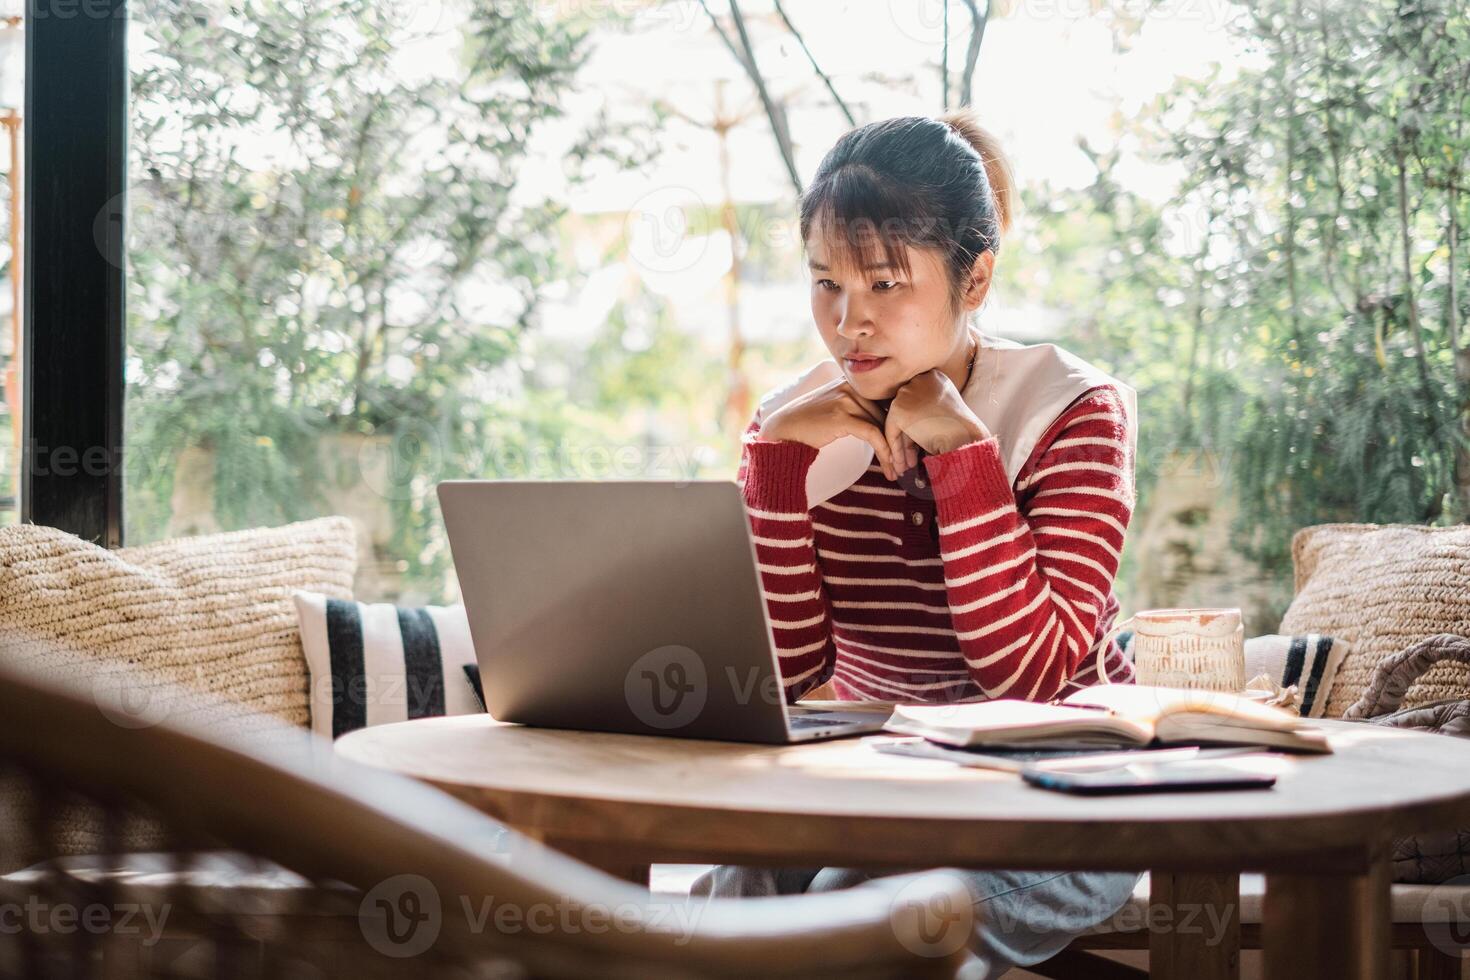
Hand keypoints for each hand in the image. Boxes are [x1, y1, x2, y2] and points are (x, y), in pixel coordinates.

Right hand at [758, 377, 900, 480]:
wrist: (782, 430)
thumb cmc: (807, 424)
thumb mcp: (836, 410)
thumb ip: (857, 411)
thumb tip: (881, 425)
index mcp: (853, 384)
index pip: (886, 403)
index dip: (899, 426)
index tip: (906, 447)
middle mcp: (852, 387)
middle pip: (887, 415)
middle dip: (900, 442)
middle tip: (906, 464)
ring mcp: (846, 400)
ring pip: (883, 426)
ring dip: (894, 452)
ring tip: (898, 470)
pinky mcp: (842, 416)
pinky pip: (873, 435)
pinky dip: (885, 453)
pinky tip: (888, 468)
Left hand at [883, 369, 990, 474]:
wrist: (966, 438)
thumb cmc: (964, 431)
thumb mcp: (946, 414)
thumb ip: (929, 413)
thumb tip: (915, 426)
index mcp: (934, 378)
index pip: (918, 403)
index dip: (918, 427)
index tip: (921, 445)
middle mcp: (919, 380)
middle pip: (907, 412)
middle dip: (908, 438)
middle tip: (911, 459)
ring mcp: (907, 393)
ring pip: (898, 423)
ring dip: (901, 447)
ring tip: (906, 466)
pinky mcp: (898, 409)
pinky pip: (892, 432)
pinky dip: (896, 450)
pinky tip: (901, 465)